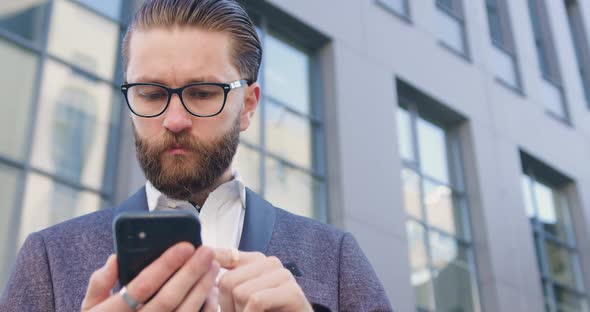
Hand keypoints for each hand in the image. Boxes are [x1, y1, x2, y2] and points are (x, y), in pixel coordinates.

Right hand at [81, 242, 219, 311]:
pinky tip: (213, 290)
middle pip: (168, 299)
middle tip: (207, 252)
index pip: (141, 287)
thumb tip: (115, 258)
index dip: (165, 265)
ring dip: (202, 288)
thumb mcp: (90, 308)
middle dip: (190, 273)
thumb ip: (100, 283)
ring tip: (213, 266)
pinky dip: (206, 307)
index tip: (185, 246)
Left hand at [215, 249, 311, 311]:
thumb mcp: (240, 299)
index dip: (207, 271)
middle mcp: (269, 262)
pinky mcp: (292, 292)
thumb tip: (206, 257)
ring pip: (241, 292)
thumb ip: (227, 281)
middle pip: (227, 281)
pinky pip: (256, 301)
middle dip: (227, 307)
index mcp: (254, 261)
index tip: (204, 286)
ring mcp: (283, 275)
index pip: (221, 256)